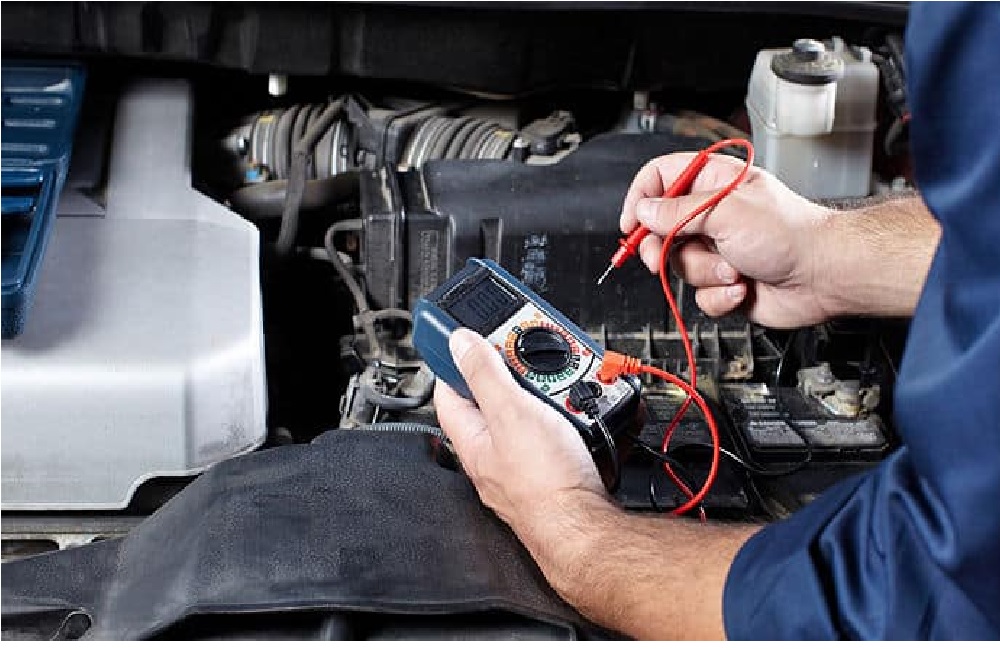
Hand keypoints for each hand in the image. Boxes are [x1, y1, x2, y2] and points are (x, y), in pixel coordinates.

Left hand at [433, 328, 606, 536]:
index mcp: (473, 440)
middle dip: (521, 374)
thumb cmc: (544, 484)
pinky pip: (567, 434)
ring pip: (539, 414)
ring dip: (557, 393)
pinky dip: (580, 419)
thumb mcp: (510, 412)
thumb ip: (484, 374)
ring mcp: (531, 463)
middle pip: (502, 398)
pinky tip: (592, 415)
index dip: (457, 361)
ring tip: (572, 384)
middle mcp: (498, 454)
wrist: (589, 528)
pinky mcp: (562, 470)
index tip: (469, 339)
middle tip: (537, 358)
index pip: (450, 391)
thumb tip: (458, 343)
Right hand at [620, 152, 836, 328]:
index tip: (631, 222)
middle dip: (663, 248)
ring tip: (734, 268)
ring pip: (680, 266)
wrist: (822, 277)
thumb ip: (678, 212)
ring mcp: (717, 249)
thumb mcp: (726, 212)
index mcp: (715, 183)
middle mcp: (713, 215)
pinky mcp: (724, 282)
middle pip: (661, 229)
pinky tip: (742, 287)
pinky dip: (718, 295)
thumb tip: (645, 210)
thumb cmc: (790, 235)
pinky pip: (699, 294)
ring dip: (705, 273)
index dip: (641, 198)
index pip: (662, 178)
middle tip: (661, 256)